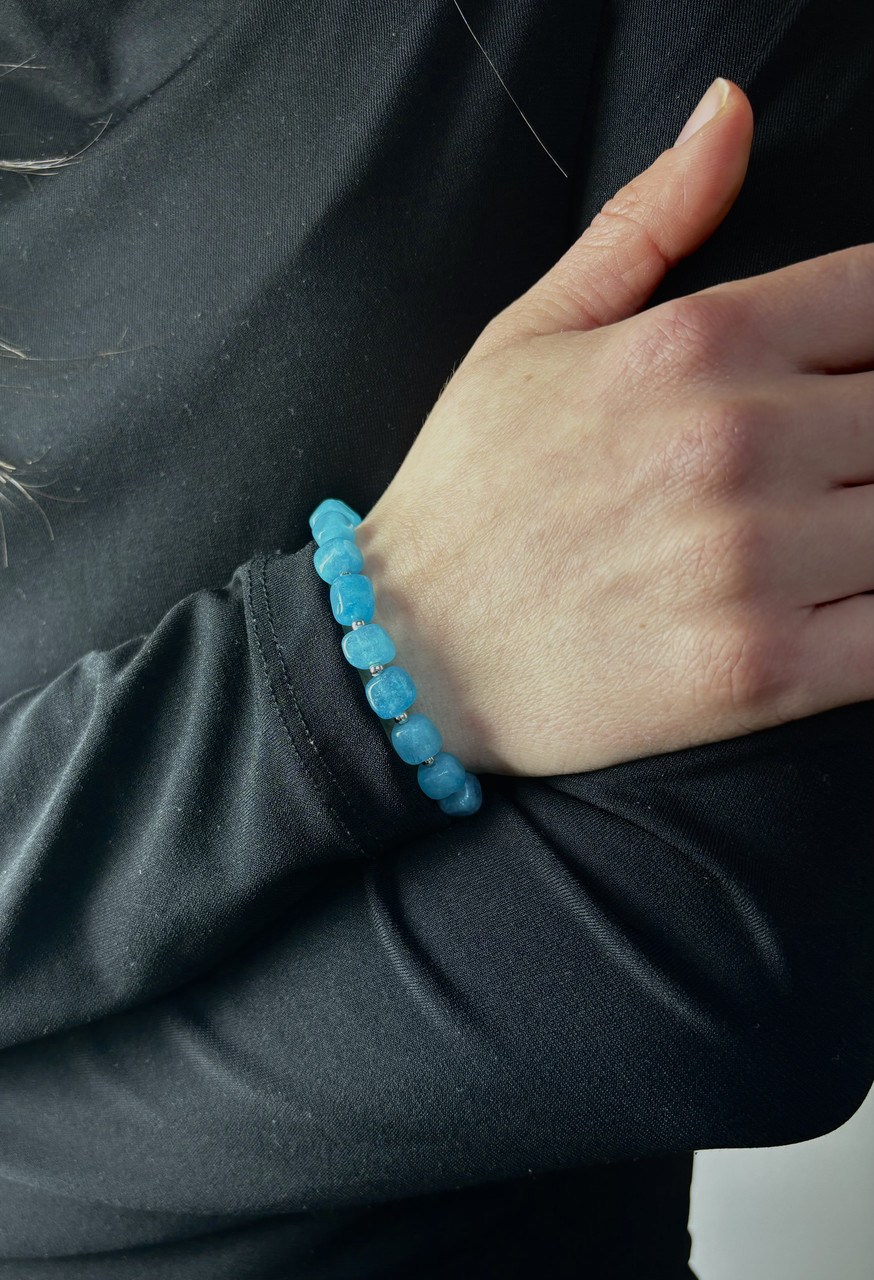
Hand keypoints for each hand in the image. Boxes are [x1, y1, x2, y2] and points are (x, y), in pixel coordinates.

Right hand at [356, 80, 873, 776]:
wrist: (409, 651)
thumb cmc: (471, 492)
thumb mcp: (531, 333)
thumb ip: (648, 222)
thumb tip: (730, 110)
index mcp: (695, 342)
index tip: (850, 379)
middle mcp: (735, 439)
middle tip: (830, 468)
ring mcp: (755, 562)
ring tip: (822, 529)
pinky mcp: (763, 673)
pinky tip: (848, 600)